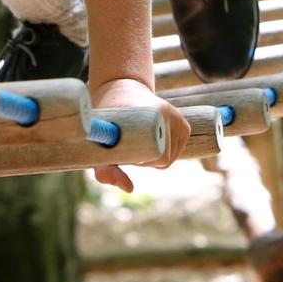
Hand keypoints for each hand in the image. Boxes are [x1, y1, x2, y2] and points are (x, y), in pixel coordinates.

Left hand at [90, 78, 190, 192]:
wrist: (121, 92)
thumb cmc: (108, 122)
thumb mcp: (100, 146)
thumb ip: (106, 170)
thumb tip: (130, 189)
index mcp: (151, 113)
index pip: (158, 157)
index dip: (141, 162)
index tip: (126, 153)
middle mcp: (168, 112)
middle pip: (165, 158)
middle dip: (146, 161)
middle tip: (130, 149)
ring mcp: (178, 116)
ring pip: (171, 156)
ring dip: (155, 156)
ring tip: (139, 143)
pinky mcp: (183, 122)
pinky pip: (178, 149)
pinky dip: (165, 153)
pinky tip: (151, 142)